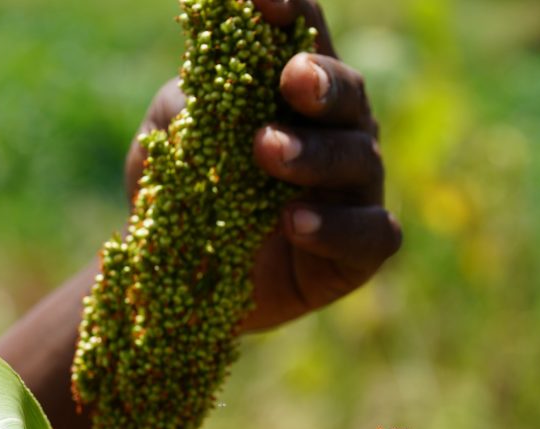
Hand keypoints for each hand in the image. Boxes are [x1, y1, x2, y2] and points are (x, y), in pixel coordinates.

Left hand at [124, 0, 400, 332]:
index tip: (260, 0)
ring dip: (316, 154)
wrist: (186, 288)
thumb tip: (199, 85)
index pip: (304, 35)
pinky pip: (371, 234)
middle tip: (291, 80)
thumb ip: (184, 107)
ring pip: (359, 159)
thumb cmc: (185, 202)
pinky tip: (294, 222)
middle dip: (321, 83)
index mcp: (294, 94)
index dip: (291, 9)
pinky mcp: (360, 253)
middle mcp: (337, 133)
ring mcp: (355, 193)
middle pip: (347, 92)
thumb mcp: (168, 146)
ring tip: (267, 154)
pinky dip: (336, 227)